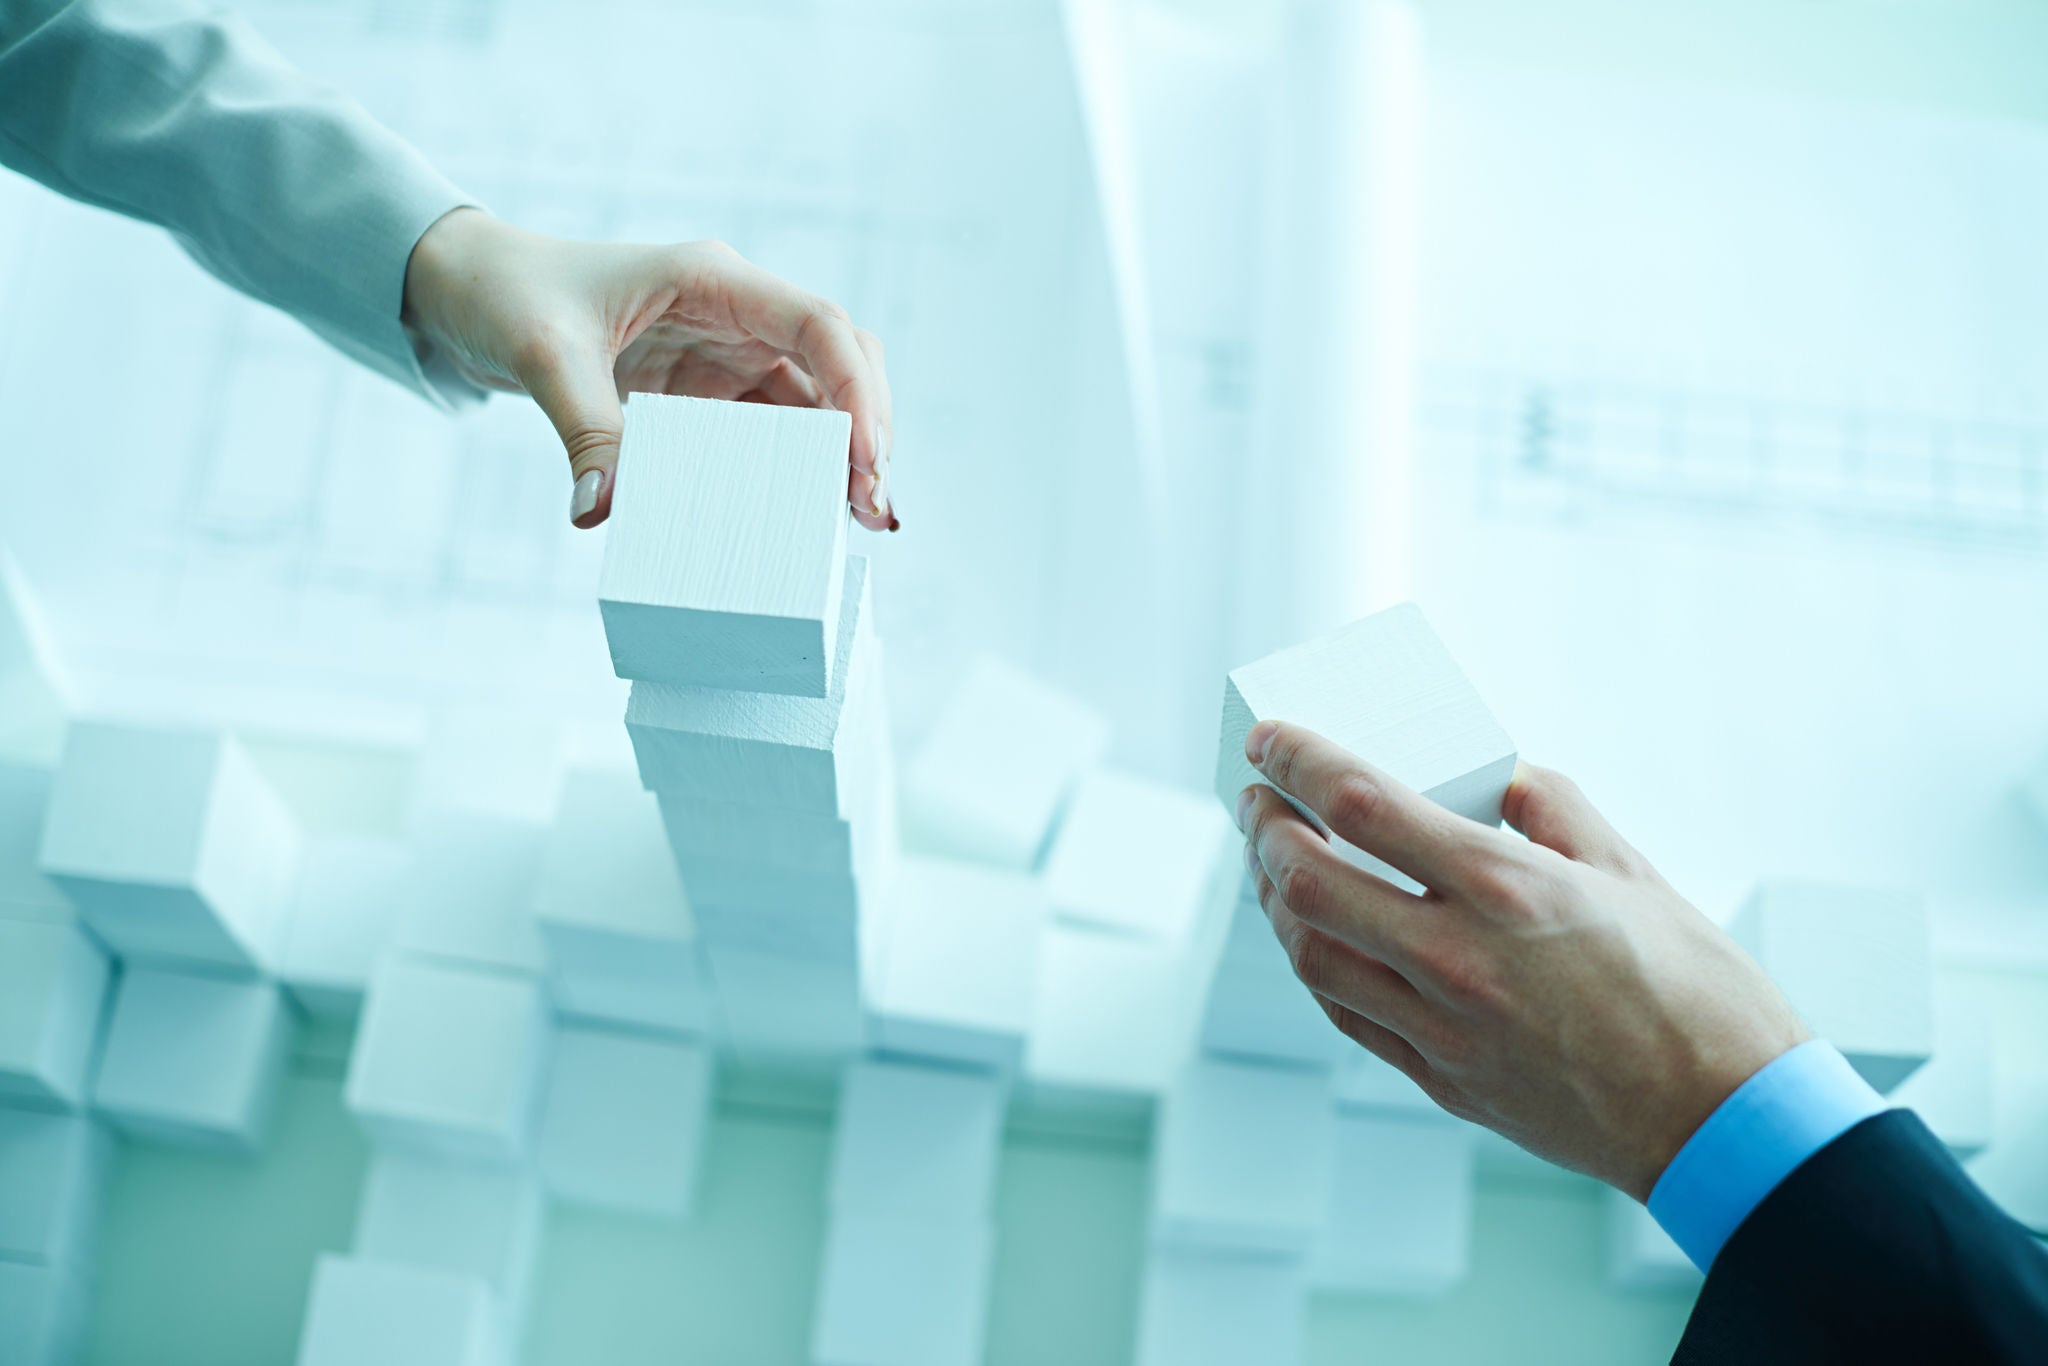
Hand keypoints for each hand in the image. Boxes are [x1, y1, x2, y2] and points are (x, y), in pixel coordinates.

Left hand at [400, 208, 894, 529]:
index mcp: (710, 280)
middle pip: (839, 363)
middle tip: (872, 508)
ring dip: (841, 459)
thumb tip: (603, 511)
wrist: (470, 293)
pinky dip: (797, 471)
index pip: (815, 324)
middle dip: (867, 431)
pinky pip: (771, 432)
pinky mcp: (709, 393)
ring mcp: (727, 354)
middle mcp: (735, 314)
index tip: (863, 457)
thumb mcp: (542, 356)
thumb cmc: (509, 296)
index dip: (854, 388)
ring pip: (816, 403)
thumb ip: (584, 431)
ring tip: (861, 524)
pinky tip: (811, 517)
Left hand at [1234, 721, 1810, 1200]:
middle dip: (1264, 830)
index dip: (1297, 762)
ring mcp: (1445, 1029)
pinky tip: (1317, 933)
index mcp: (1508, 889)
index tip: (1267, 738)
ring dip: (1274, 899)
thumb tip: (1488, 770)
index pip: (1362, 806)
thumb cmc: (1694, 987)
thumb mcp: (1628, 868)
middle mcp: (1461, 960)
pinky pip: (1345, 1014)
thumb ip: (1547, 804)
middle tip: (1258, 799)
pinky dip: (1315, 963)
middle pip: (1308, 883)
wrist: (1726, 1119)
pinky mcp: (1444, 1079)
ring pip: (1311, 955)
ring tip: (1275, 861)